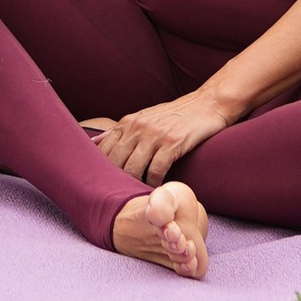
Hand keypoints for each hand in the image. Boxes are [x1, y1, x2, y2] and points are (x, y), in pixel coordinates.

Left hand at [81, 88, 240, 183]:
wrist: (208, 103)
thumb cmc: (174, 114)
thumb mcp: (143, 117)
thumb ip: (119, 131)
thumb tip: (93, 142)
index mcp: (128, 122)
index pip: (104, 151)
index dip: (100, 171)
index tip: (103, 185)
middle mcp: (138, 127)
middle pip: (116, 162)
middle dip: (115, 181)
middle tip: (119, 196)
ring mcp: (155, 135)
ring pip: (134, 168)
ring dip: (134, 184)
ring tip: (136, 196)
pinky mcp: (173, 143)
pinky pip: (157, 170)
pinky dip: (155, 183)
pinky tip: (156, 189)